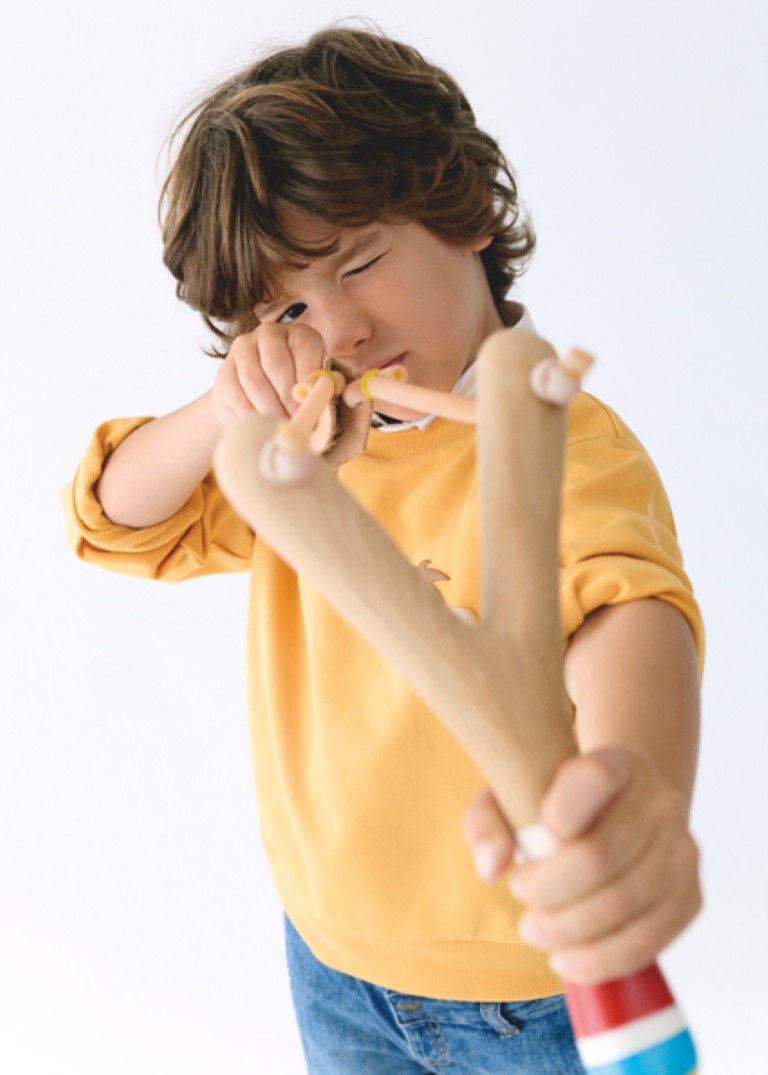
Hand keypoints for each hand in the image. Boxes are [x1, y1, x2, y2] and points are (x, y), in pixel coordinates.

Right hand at [212, 322, 325, 429]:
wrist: (259, 402)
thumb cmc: (298, 394)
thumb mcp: (316, 387)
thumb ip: (327, 386)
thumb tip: (332, 386)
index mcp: (299, 334)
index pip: (304, 349)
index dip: (308, 379)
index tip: (312, 404)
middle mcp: (269, 334)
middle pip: (275, 363)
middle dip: (287, 396)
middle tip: (296, 419)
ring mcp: (242, 351)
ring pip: (254, 380)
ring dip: (269, 408)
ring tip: (281, 427)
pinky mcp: (224, 374)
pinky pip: (237, 396)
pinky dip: (251, 414)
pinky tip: (262, 426)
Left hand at [463, 745, 701, 984]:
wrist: (621, 813)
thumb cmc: (556, 807)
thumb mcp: (512, 797)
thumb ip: (487, 824)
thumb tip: (492, 868)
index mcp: (620, 762)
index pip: (595, 778)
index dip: (561, 811)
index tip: (538, 833)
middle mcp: (659, 801)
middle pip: (599, 855)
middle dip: (547, 889)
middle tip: (520, 895)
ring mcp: (682, 850)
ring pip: (622, 903)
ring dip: (568, 930)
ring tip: (534, 930)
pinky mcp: (690, 896)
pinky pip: (649, 939)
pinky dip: (602, 959)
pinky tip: (568, 959)